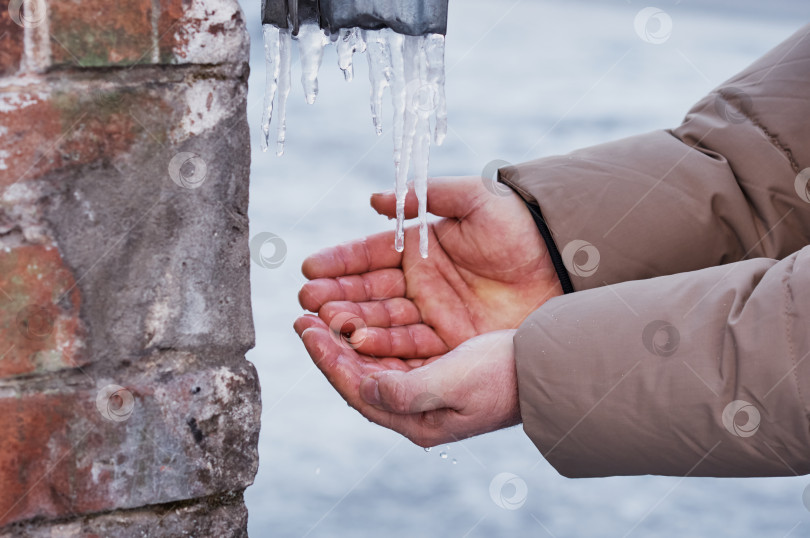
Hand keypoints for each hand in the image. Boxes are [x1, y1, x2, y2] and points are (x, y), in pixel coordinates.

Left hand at [294, 313, 519, 446]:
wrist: (541, 370)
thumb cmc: (503, 377)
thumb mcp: (457, 384)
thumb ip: (409, 390)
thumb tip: (366, 387)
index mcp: (416, 419)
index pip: (359, 390)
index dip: (330, 360)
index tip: (308, 330)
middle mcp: (413, 408)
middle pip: (358, 377)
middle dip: (329, 347)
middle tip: (303, 318)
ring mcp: (421, 389)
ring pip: (370, 363)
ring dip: (345, 339)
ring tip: (320, 313)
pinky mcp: (430, 369)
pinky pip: (389, 352)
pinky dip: (369, 334)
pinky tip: (356, 317)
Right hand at [298, 176, 561, 359]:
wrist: (564, 264)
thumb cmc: (519, 226)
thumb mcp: (476, 200)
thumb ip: (430, 194)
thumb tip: (376, 198)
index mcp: (419, 248)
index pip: (369, 255)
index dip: (339, 261)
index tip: (309, 267)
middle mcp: (418, 283)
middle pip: (368, 291)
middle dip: (336, 295)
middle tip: (308, 301)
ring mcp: (432, 314)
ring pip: (383, 320)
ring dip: (353, 321)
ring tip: (327, 322)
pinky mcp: (449, 341)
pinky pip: (410, 344)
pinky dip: (384, 345)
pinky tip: (360, 342)